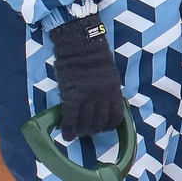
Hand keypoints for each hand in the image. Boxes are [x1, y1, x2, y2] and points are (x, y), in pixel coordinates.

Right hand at [49, 11, 124, 143]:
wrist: (81, 46)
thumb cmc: (95, 60)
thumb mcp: (110, 78)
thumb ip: (107, 95)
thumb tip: (102, 110)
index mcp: (114, 93)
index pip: (115, 119)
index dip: (107, 127)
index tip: (101, 128)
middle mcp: (103, 98)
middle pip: (99, 124)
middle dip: (92, 130)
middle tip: (85, 131)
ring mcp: (87, 98)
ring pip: (85, 125)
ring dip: (80, 132)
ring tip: (76, 132)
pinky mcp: (71, 96)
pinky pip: (70, 119)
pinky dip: (68, 129)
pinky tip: (66, 134)